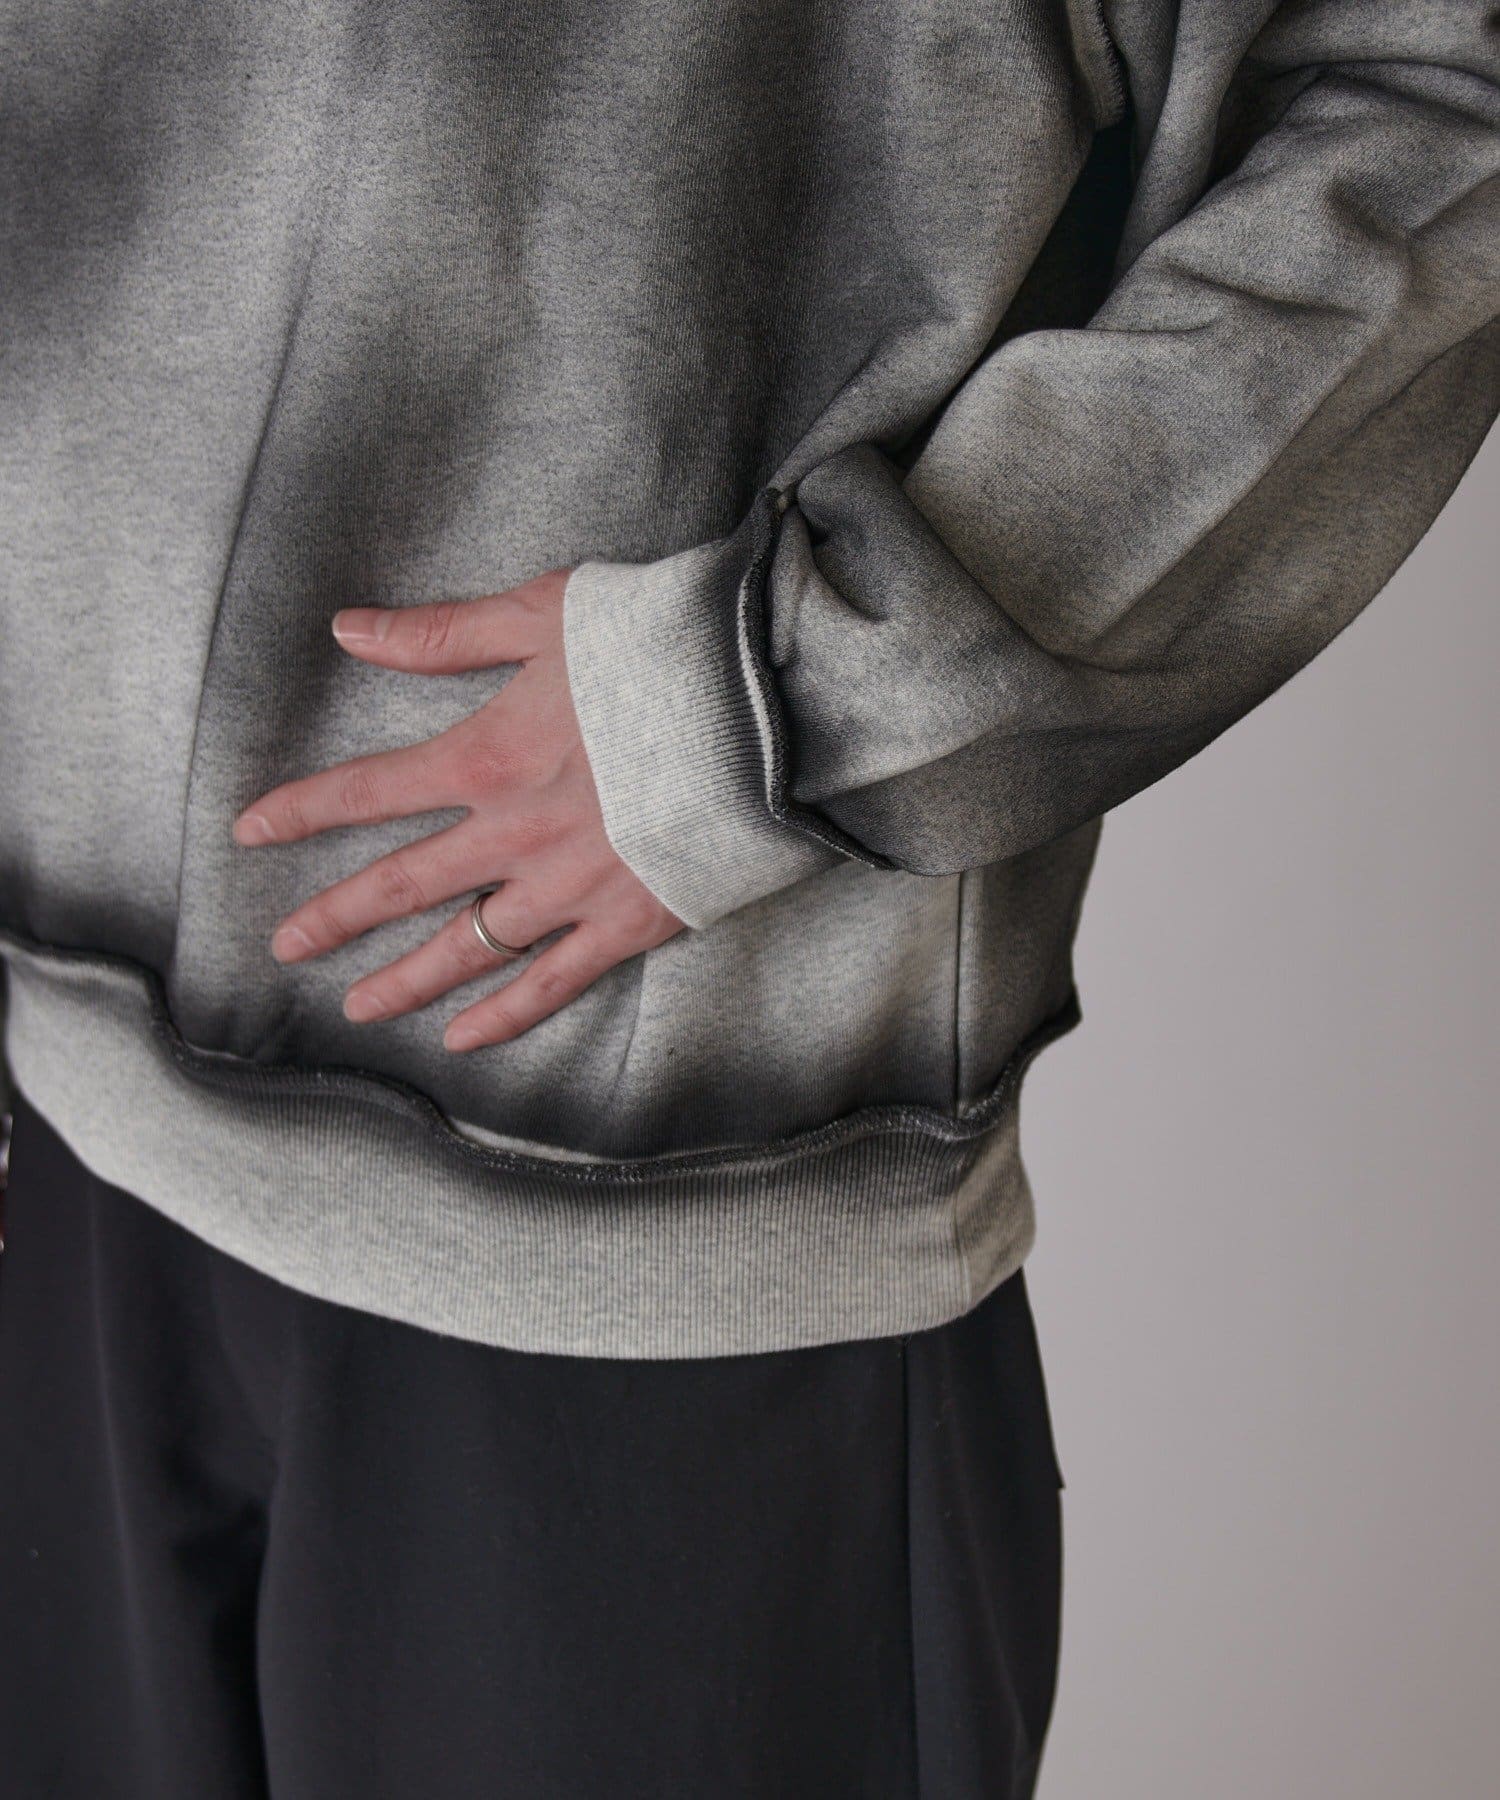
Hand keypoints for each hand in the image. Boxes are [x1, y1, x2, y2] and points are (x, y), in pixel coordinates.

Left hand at [231, 567, 685, 1052]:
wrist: (767, 707)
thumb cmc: (660, 649)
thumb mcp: (543, 614)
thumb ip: (443, 634)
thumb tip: (348, 630)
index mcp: (483, 758)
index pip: (367, 792)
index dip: (301, 812)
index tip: (249, 832)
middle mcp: (510, 836)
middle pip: (401, 887)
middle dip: (334, 918)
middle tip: (285, 947)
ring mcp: (567, 889)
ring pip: (466, 951)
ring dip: (404, 981)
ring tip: (358, 1008)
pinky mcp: (626, 923)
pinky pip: (550, 985)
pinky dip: (504, 1017)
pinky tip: (463, 1040)